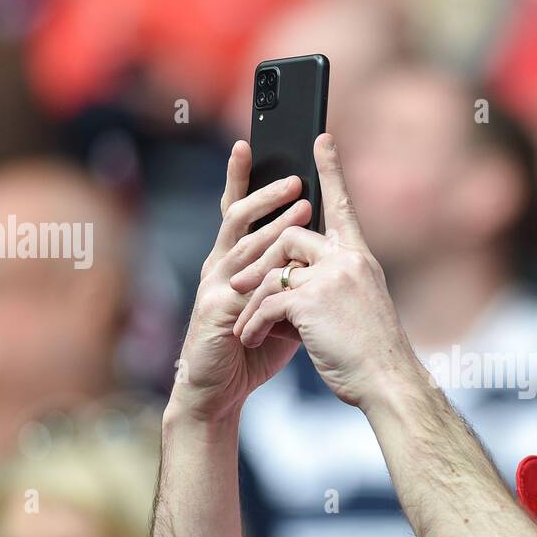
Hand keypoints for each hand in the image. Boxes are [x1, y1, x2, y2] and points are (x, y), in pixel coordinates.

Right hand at [170, 140, 312, 423]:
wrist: (219, 391)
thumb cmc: (249, 350)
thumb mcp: (278, 306)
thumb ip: (292, 279)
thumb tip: (322, 255)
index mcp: (233, 262)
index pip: (237, 212)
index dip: (241, 179)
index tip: (249, 145)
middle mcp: (218, 267)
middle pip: (238, 217)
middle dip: (266, 194)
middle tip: (296, 178)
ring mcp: (213, 286)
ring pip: (243, 244)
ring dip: (273, 224)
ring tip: (302, 206)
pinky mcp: (215, 310)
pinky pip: (243, 281)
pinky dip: (266, 267)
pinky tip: (284, 257)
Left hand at [229, 134, 422, 409]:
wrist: (387, 381)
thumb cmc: (372, 355)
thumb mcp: (358, 309)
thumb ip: (333, 286)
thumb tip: (297, 284)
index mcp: (360, 259)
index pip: (343, 205)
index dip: (331, 170)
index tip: (322, 138)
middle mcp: (348, 259)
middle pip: (291, 238)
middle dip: (261, 264)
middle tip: (238, 287)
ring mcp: (330, 277)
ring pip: (273, 272)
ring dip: (252, 302)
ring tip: (244, 328)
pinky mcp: (310, 299)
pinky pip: (267, 301)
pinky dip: (254, 323)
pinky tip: (253, 340)